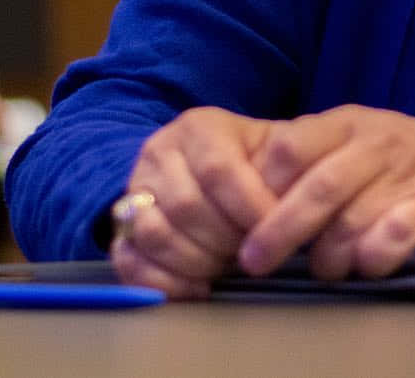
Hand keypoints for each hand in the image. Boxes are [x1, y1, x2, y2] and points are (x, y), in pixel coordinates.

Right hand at [110, 107, 281, 298]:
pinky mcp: (120, 230)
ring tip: (230, 265)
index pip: (218, 170)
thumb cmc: (264, 162)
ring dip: (199, 261)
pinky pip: (129, 262)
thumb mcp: (284, 147)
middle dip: (226, 239)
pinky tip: (200, 287)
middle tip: (254, 252)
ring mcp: (134, 192)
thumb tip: (294, 200)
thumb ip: (294, 160)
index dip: (248, 206)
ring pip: (155, 235)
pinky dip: (165, 282)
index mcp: (199, 128)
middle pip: (186, 206)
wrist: (229, 173)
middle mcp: (158, 153)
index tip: (274, 229)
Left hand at [236, 105, 414, 281]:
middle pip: (320, 187)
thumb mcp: (348, 140)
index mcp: (347, 124)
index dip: (259, 189)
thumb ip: (302, 160)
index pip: (290, 148)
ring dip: (328, 255)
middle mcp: (377, 143)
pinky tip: (367, 263)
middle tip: (254, 263)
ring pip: (354, 218)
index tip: (241, 221)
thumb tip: (238, 201)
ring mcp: (409, 173)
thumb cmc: (393, 157)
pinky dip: (376, 253)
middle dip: (280, 230)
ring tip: (324, 269)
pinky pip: (399, 232)